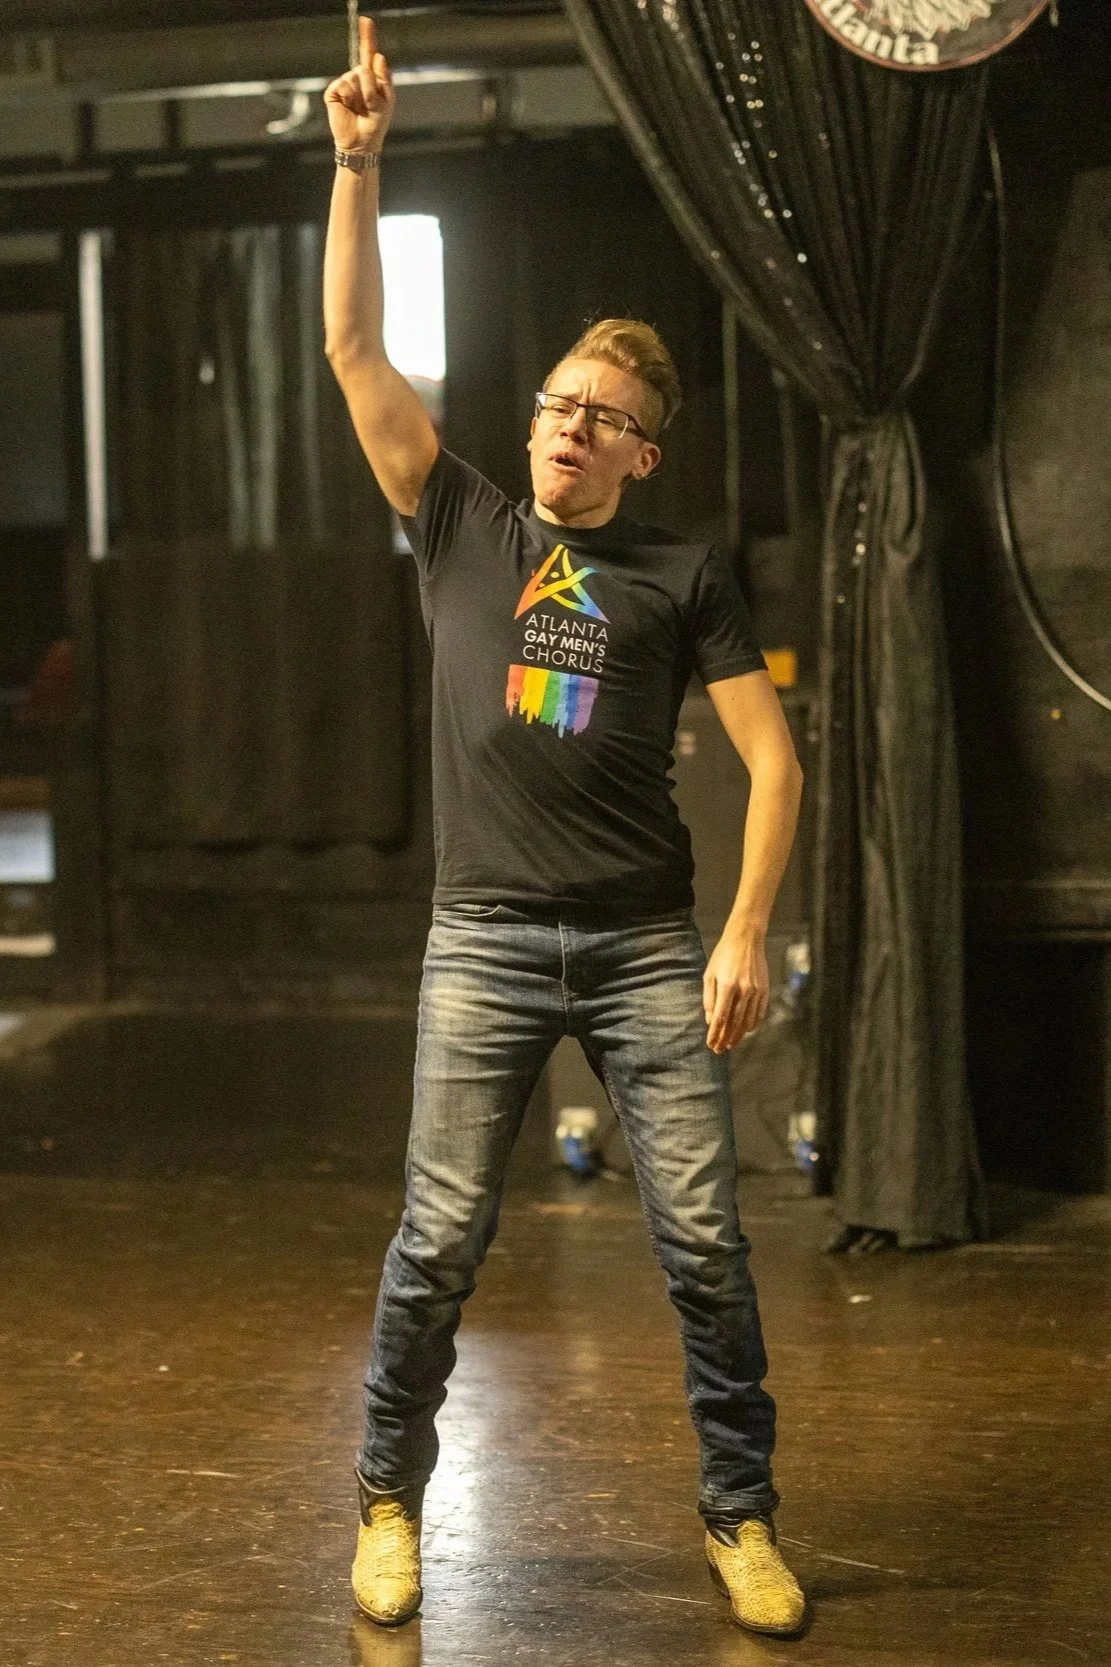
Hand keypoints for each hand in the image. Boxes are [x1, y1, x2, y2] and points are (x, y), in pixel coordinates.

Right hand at [323, 14, 395, 154]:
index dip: (367, 37)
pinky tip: (349, 107)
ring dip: (361, 96)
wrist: (361, 143)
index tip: (366, 20)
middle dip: (371, 88)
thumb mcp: (387, 101)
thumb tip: (378, 56)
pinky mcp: (333, 93)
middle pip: (365, 68)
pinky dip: (348, 97)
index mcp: (372, 78)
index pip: (368, 53)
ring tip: (359, 109)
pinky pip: (342, 85)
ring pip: (354, 77)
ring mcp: (344, 84)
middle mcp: (357, 77)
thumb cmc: (376, 123)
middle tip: (370, 106)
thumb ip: (383, 79)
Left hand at [703, 927, 769, 1052]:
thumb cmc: (724, 955)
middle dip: (726, 1039)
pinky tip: (745, 1031)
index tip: (711, 1044)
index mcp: (727, 986)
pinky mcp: (765, 990)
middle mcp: (743, 990)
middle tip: (719, 1050)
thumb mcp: (710, 974)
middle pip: (735, 1023)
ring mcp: (756, 991)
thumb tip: (710, 1020)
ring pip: (748, 1021)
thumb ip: (709, 998)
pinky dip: (752, 1025)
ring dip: (739, 1036)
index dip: (715, 1034)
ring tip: (731, 1044)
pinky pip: (759, 1013)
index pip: (720, 1017)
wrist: (746, 939)